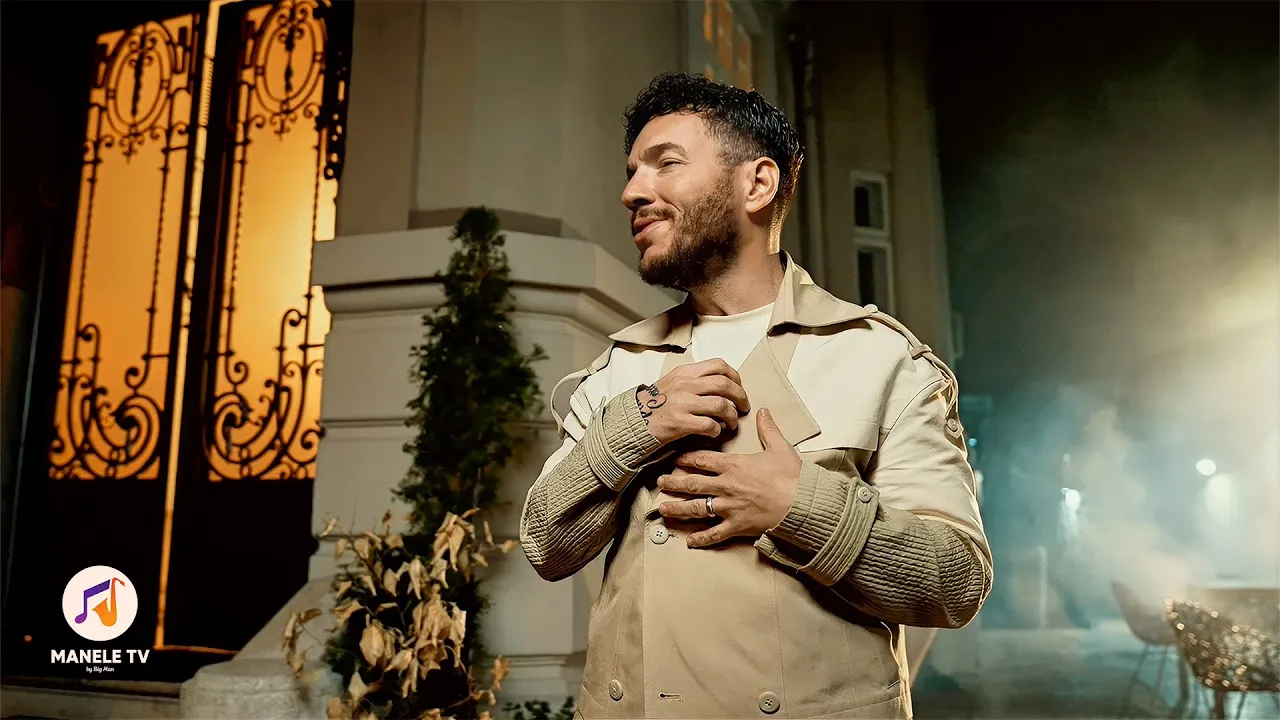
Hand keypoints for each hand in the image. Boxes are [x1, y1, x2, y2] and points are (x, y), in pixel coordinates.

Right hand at [635, 359, 748, 445]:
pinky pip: (709, 425)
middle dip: (741, 396)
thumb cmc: (657, 403)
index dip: (735, 377)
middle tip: (744, 407)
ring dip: (732, 416)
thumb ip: (696, 379)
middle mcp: (685, 384)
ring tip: (732, 423)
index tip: (739, 387)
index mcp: (685, 372)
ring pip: (721, 405)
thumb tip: (723, 384)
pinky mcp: (680, 422)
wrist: (635, 420)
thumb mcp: (674, 382)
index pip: (719, 365)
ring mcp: (682, 403)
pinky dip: (718, 429)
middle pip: (724, 385)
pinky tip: (716, 432)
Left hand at [656, 409, 802, 547]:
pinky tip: (689, 542)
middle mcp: (726, 486)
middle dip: (674, 483)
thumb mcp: (780, 447)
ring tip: (663, 508)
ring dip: (678, 508)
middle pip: (693, 484)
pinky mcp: (737, 526)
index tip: (676, 459)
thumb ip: (768, 428)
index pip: (703, 460)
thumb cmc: (792, 476)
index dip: (687, 459)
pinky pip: (715, 534)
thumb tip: (763, 411)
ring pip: (697, 508)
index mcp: (734, 466)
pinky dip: (701, 538)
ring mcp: (729, 507)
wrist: (802, 503)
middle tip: (660, 483)